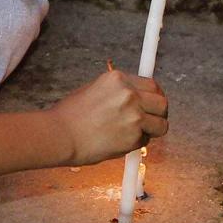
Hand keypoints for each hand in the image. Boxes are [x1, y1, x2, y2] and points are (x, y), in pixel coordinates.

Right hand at [53, 69, 167, 162]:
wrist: (59, 135)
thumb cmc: (69, 116)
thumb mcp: (93, 90)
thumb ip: (117, 92)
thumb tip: (135, 98)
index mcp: (118, 79)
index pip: (151, 85)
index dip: (153, 97)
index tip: (152, 104)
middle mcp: (129, 94)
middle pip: (162, 102)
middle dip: (159, 113)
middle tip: (150, 121)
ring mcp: (134, 115)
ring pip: (161, 124)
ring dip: (152, 130)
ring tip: (135, 134)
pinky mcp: (133, 136)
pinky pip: (145, 141)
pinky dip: (137, 143)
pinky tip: (119, 142)